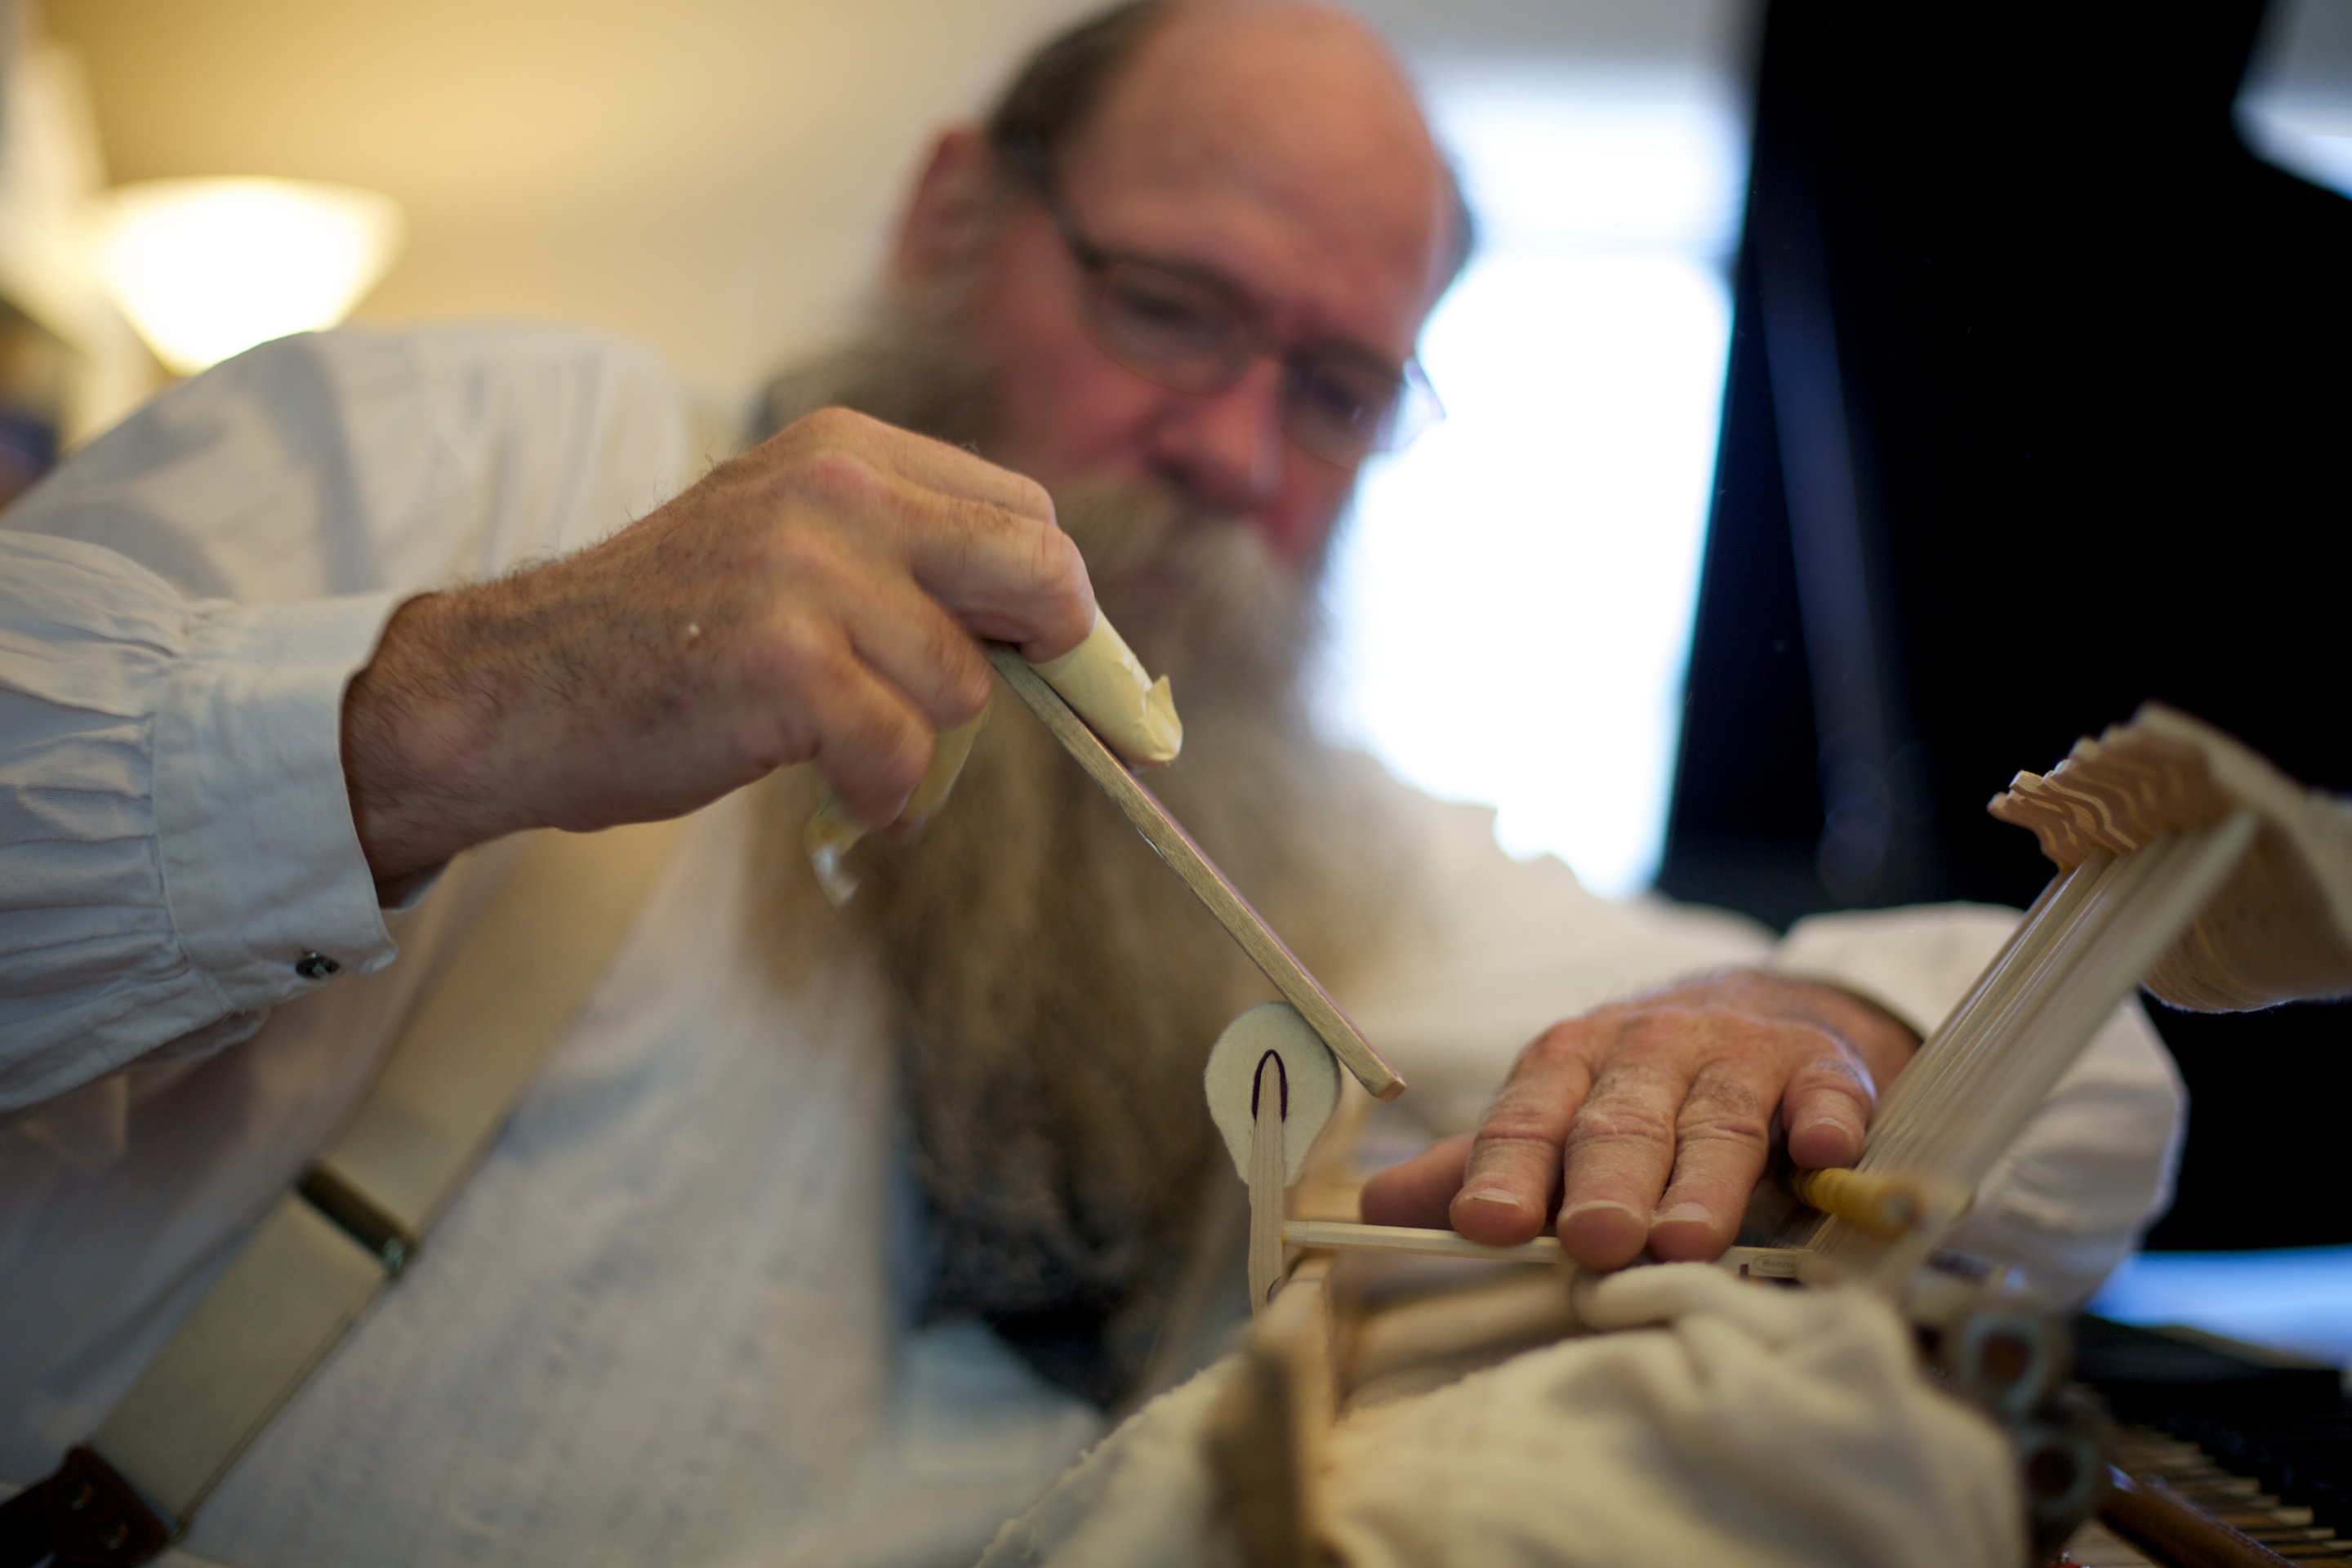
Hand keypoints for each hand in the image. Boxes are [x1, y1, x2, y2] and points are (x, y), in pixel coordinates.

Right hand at [342, 407, 1094, 881]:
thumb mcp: (787, 548)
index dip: (1063, 598)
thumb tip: (1064, 634)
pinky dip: (886, 796)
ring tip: (845, 748)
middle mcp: (838, 489)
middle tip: (1030, 712)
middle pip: (1039, 573)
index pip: (1024, 510)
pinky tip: (840, 791)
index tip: (1075, 662)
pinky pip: (905, 754)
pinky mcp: (787, 665)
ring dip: (924, 744)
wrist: (511, 689)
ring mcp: (809, 573)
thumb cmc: (661, 637)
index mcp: (847, 448)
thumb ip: (905, 560)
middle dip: (1057, 659)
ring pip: (966, 686)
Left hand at [1358, 969, 1918, 1267]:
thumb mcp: (1557, 1110)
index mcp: (1568, 1063)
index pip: (1527, 1120)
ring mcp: (1738, 1055)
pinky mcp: (1821, 1068)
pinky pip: (1825, 1094)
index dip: (1505, 1172)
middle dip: (1606, 1182)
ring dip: (1704, 1180)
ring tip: (1686, 1239)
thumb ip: (1480, 1164)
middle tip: (1593, 1239)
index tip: (1484, 1223)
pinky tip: (1825, 1152)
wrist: (1761, 1009)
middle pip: (1622, 1122)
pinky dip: (1826, 1121)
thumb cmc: (1641, 1084)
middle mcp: (1648, 1051)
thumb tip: (1375, 1206)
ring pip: (1719, 1120)